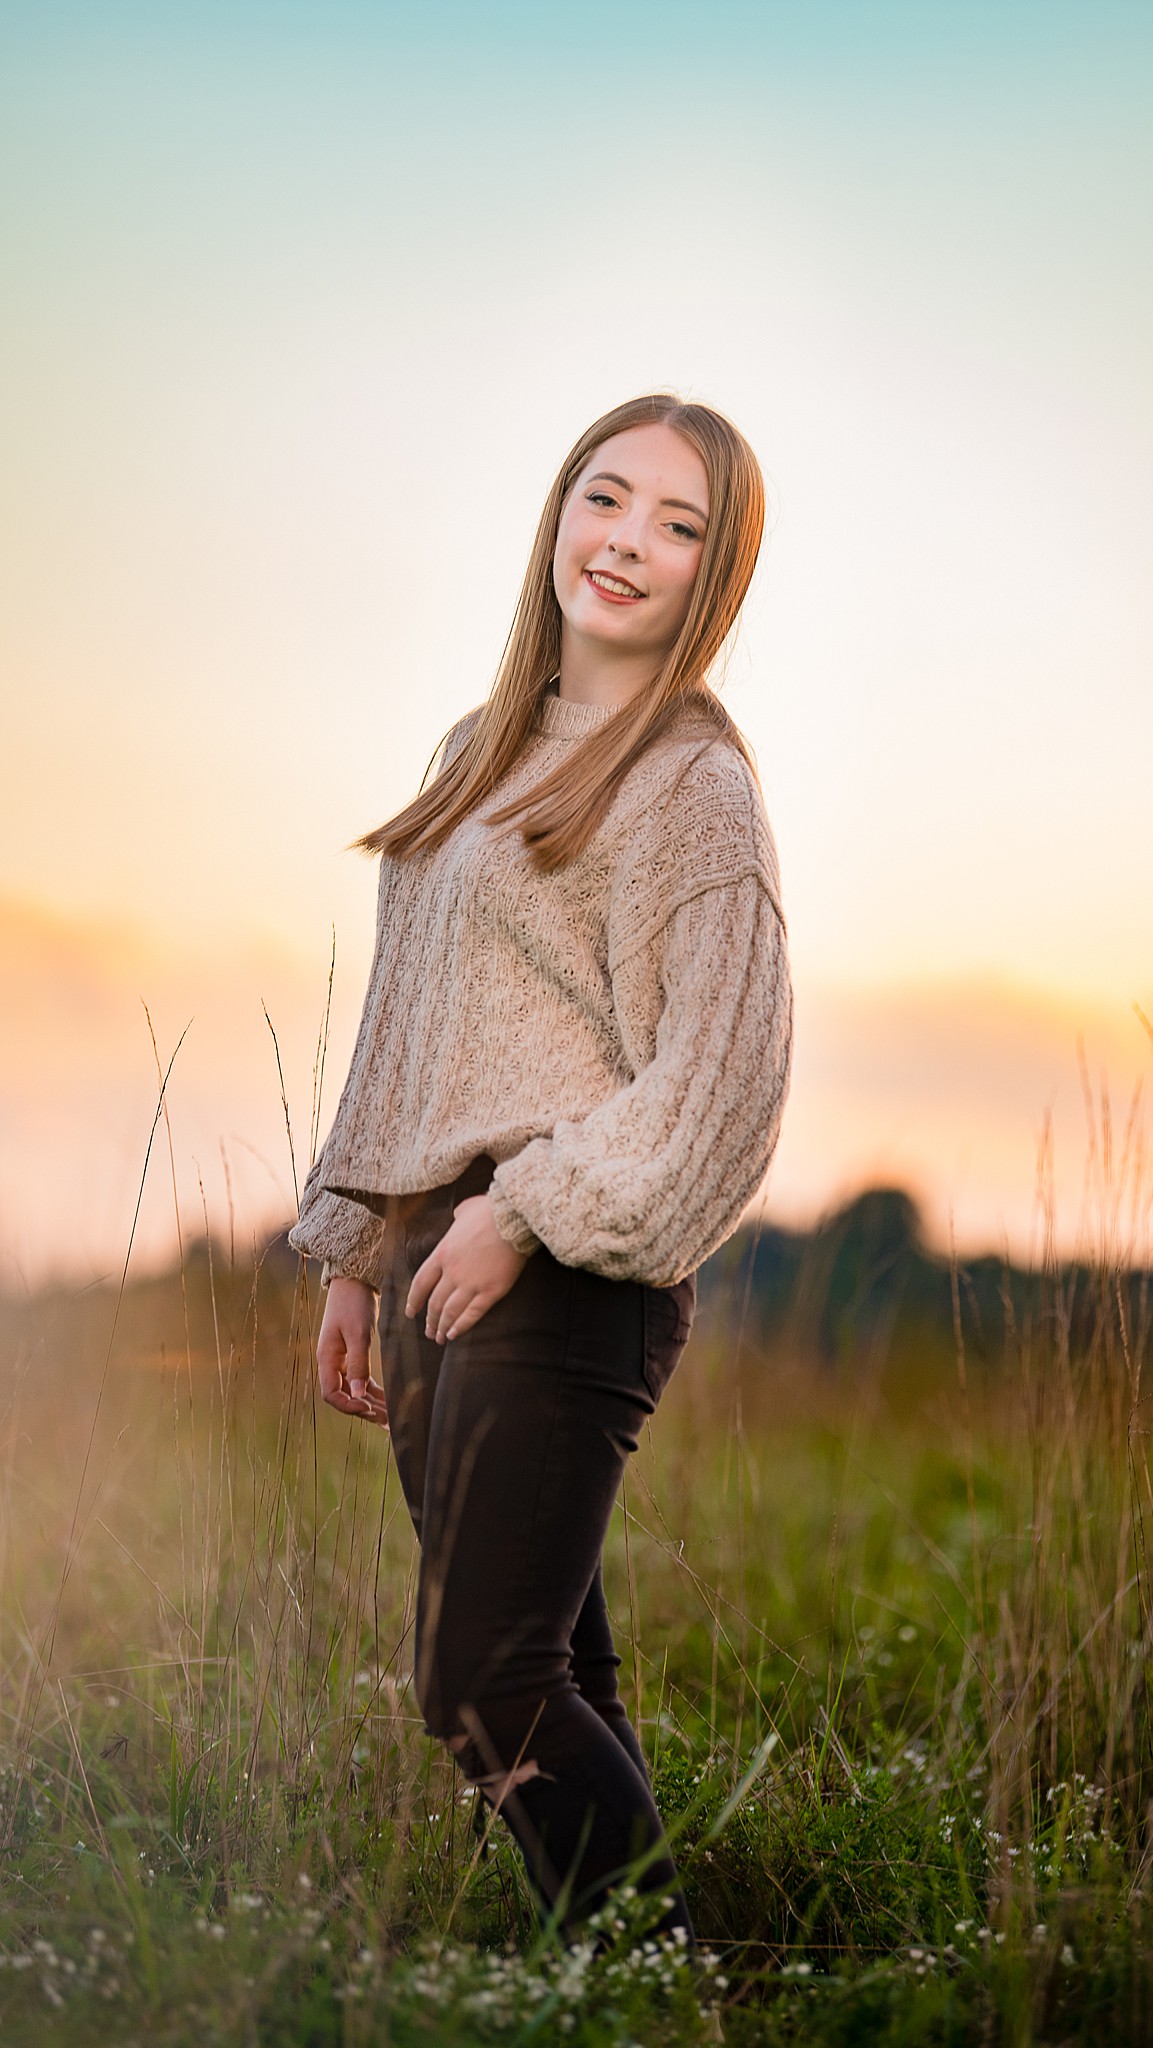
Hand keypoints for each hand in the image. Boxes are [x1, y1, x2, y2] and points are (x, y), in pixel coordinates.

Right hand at [316, 1274, 388, 1426]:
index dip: (348, 1406)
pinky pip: (362, 1380)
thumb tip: (357, 1394)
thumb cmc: (353, 1303)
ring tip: (391, 1418)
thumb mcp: (358, 1333)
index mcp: (326, 1358)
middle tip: (388, 1421)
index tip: (369, 1409)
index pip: (331, 1394)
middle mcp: (332, 1363)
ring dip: (371, 1404)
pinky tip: (388, 1402)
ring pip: (355, 1391)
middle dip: (365, 1410)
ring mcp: (342, 1360)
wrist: (354, 1280)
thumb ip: (358, 1364)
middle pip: (345, 1396)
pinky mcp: (354, 1355)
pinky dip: (374, 1392)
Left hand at [406, 1193, 527, 1343]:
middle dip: (430, 1319)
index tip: (411, 1312)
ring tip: (440, 1337)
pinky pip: (472, 1314)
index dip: (414, 1301)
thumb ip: (458, 1217)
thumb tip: (459, 1216)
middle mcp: (452, 1272)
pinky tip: (455, 1335)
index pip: (421, 1283)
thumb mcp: (465, 1210)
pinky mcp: (491, 1291)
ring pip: (450, 1312)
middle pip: (435, 1302)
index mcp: (442, 1254)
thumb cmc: (490, 1211)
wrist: (513, 1219)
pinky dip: (462, 1326)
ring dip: (443, 1327)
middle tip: (428, 1331)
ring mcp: (471, 1284)